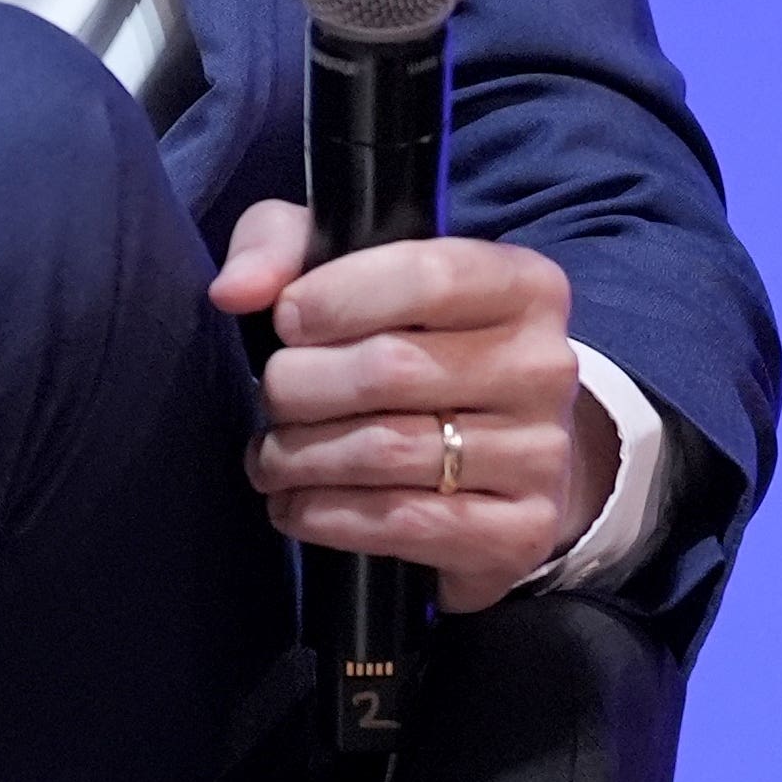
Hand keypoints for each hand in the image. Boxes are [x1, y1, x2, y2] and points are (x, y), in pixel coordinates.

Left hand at [210, 211, 610, 613]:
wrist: (507, 456)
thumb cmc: (416, 348)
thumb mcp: (353, 271)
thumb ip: (284, 249)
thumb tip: (235, 291)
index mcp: (525, 285)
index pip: (426, 275)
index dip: (334, 298)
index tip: (286, 321)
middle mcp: (546, 366)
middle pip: (391, 369)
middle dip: (299, 387)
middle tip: (273, 399)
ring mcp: (542, 454)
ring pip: (386, 451)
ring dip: (299, 458)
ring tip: (272, 456)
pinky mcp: (520, 532)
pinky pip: (400, 524)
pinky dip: (324, 516)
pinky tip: (295, 505)